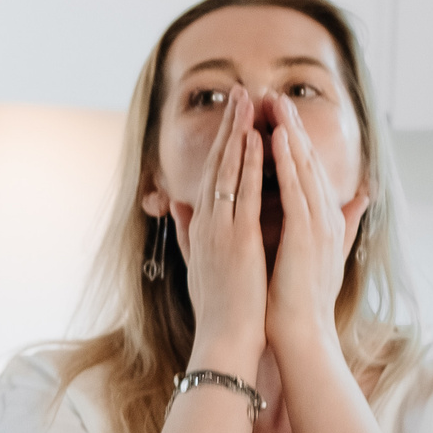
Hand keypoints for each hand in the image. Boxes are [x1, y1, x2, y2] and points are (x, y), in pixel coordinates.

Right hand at [172, 84, 268, 377]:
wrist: (224, 341)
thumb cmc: (219, 310)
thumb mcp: (197, 264)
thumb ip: (188, 232)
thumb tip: (177, 205)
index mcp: (202, 228)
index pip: (212, 177)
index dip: (221, 144)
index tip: (231, 117)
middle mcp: (207, 223)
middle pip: (217, 164)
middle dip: (228, 126)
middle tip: (238, 92)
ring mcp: (221, 229)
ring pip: (228, 171)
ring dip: (237, 133)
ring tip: (247, 101)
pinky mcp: (238, 239)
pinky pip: (245, 193)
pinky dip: (250, 164)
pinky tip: (256, 139)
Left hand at [262, 92, 368, 361]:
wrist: (300, 333)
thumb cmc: (294, 300)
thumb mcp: (312, 255)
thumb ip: (327, 226)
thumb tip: (354, 199)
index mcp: (319, 220)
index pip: (305, 171)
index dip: (293, 141)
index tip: (275, 115)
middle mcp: (323, 217)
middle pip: (307, 161)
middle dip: (291, 127)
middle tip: (275, 95)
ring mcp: (318, 224)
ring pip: (304, 168)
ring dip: (290, 133)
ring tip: (276, 103)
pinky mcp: (307, 234)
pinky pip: (297, 189)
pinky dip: (289, 163)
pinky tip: (279, 138)